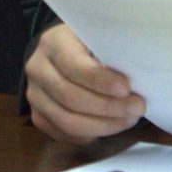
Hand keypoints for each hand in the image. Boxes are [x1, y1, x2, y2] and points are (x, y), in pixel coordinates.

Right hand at [24, 23, 145, 144]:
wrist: (57, 53)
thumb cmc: (85, 45)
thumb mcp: (96, 37)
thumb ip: (109, 53)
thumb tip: (134, 80)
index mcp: (53, 43)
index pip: (73, 66)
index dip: (100, 81)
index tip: (126, 89)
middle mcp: (37, 69)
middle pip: (70, 97)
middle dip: (108, 107)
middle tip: (137, 108)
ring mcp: (34, 95)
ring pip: (67, 121)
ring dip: (103, 125)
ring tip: (128, 119)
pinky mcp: (38, 116)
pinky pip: (64, 134)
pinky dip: (90, 135)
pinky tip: (108, 126)